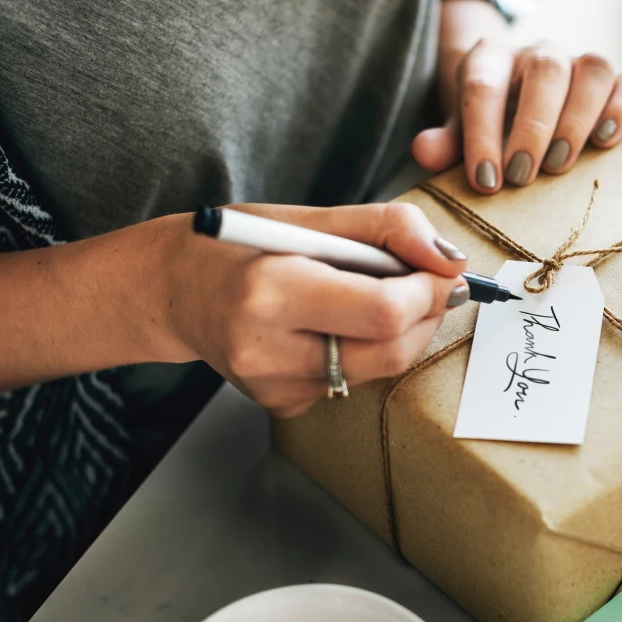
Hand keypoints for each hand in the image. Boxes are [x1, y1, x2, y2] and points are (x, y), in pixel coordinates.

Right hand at [162, 202, 467, 417]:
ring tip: (369, 295)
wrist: (170, 291)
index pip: (383, 312)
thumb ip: (388, 229)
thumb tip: (452, 263)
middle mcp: (267, 349)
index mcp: (270, 291)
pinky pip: (352, 381)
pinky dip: (362, 350)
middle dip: (426, 316)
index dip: (428, 292)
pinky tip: (331, 326)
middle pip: (391, 350)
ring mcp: (274, 386)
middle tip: (427, 284)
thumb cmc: (237, 245)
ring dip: (398, 332)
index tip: (441, 271)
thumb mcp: (307, 217)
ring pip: (379, 368)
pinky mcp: (282, 404)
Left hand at [412, 35, 621, 193]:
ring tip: (561, 165)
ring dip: (578, 119)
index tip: (485, 182)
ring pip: (593, 69)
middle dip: (533, 127)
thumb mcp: (459, 133)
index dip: (482, 134)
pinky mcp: (615, 80)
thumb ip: (444, 144)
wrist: (519, 103)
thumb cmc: (488, 124)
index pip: (483, 85)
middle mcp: (538, 53)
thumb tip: (424, 152)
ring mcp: (579, 63)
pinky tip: (607, 140)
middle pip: (544, 70)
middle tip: (523, 176)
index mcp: (491, 59)